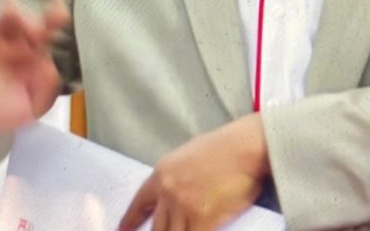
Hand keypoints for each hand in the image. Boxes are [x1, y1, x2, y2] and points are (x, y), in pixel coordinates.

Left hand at [119, 113, 269, 230]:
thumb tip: (176, 196)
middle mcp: (168, 190)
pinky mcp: (201, 219)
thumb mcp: (191, 156)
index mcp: (163, 172)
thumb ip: (178, 177)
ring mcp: (183, 206)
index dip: (130, 220)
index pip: (139, 203)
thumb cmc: (226, 147)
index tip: (123, 230)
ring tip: (184, 230)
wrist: (246, 146)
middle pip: (155, 228)